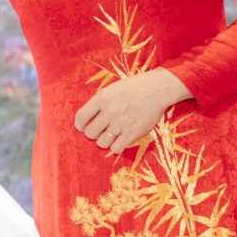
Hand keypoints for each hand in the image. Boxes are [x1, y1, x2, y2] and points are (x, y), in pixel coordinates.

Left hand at [72, 68, 189, 154]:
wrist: (157, 90)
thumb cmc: (133, 88)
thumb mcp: (112, 89)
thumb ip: (99, 102)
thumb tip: (85, 119)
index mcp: (102, 98)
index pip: (80, 117)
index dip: (80, 125)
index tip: (83, 127)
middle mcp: (110, 111)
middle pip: (90, 133)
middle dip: (92, 133)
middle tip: (99, 131)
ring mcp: (121, 123)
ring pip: (102, 142)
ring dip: (104, 141)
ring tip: (110, 135)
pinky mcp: (133, 133)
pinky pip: (116, 148)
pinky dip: (116, 147)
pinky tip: (119, 140)